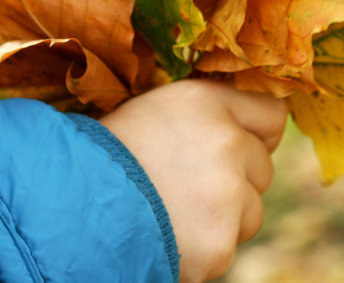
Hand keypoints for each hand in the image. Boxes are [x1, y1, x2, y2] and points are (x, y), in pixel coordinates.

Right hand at [100, 79, 287, 282]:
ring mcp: (226, 195)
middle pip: (264, 166)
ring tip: (178, 209)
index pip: (273, 114)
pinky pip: (231, 243)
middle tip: (192, 181)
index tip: (244, 143)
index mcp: (209, 101)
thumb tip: (260, 122)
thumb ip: (215, 109)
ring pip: (254, 209)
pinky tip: (173, 233)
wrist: (68, 209)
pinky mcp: (219, 243)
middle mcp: (226, 142)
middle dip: (240, 176)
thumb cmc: (116, 152)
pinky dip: (209, 244)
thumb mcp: (164, 108)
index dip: (259, 132)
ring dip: (228, 213)